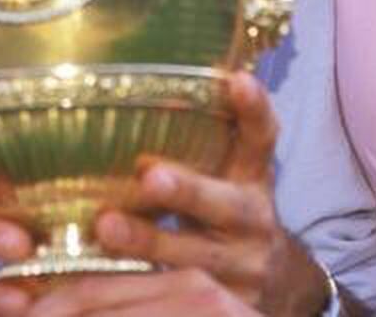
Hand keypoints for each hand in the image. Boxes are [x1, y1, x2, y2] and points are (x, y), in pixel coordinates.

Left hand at [28, 72, 331, 316]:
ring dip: (150, 241)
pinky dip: (136, 288)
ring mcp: (241, 266)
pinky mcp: (224, 305)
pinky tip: (98, 283)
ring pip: (195, 257)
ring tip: (107, 228)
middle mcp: (252, 219)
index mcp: (252, 178)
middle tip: (150, 175)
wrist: (277, 285)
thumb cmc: (228, 213)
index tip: (237, 81)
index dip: (253, 111)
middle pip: (225, 204)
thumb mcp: (228, 174)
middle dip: (188, 189)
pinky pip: (174, 298)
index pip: (262, 138)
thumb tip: (126, 81)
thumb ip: (198, 140)